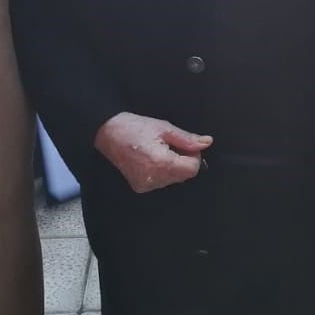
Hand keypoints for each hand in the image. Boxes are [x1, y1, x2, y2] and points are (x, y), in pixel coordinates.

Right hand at [93, 112, 210, 193]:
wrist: (107, 132)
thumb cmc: (134, 127)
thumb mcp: (164, 128)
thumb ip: (187, 139)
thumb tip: (206, 142)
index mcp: (161, 163)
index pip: (192, 169)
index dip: (194, 156)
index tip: (185, 145)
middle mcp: (154, 178)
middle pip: (184, 176)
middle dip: (183, 161)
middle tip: (170, 145)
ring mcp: (145, 185)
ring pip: (173, 180)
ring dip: (173, 167)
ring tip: (158, 151)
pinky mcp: (140, 187)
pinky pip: (161, 182)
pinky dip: (162, 172)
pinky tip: (151, 159)